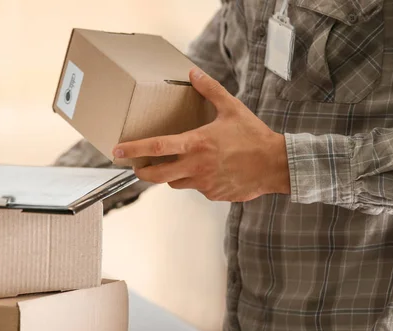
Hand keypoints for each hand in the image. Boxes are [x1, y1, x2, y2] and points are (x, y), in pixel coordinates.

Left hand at [111, 67, 289, 201]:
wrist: (276, 165)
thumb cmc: (253, 135)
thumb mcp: (232, 108)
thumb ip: (210, 90)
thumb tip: (193, 72)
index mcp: (197, 143)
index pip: (157, 147)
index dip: (134, 149)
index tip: (116, 151)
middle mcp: (196, 166)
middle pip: (156, 175)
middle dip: (142, 172)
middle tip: (137, 168)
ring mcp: (204, 183)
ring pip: (176, 182)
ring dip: (172, 175)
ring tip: (180, 164)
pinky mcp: (213, 195)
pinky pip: (197, 189)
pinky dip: (197, 181)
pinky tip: (210, 171)